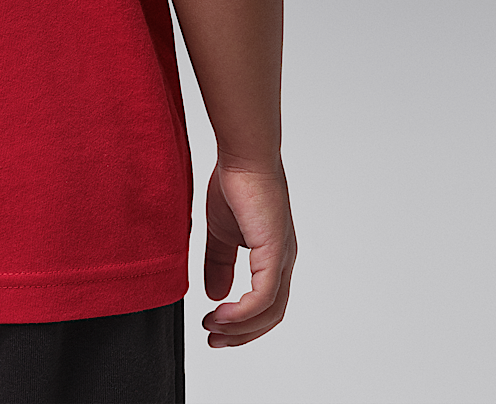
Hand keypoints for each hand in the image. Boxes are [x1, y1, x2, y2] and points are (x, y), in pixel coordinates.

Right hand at [200, 158, 295, 346]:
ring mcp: (282, 257)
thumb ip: (218, 264)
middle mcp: (283, 260)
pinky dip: (242, 312)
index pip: (266, 304)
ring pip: (269, 311)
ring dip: (239, 326)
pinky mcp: (275, 251)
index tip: (214, 328)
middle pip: (270, 315)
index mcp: (273, 256)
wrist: (243, 155)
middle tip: (213, 340)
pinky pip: (263, 296)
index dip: (241, 322)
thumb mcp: (221, 232)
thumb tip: (215, 295)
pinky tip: (221, 312)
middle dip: (241, 334)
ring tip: (212, 326)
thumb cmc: (236, 183)